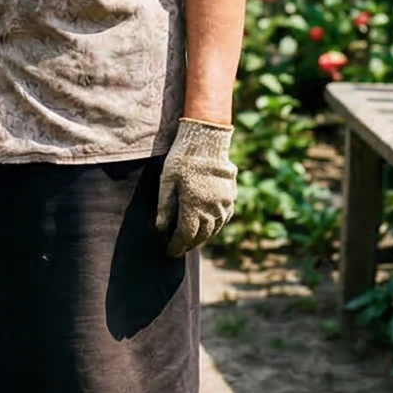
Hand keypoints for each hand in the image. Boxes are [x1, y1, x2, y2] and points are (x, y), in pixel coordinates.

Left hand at [155, 120, 236, 255]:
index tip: (170, 252)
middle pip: (201, 235)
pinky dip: (216, 225)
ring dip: (204, 236)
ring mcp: (224, 203)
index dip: (177, 246)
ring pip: (215, 228)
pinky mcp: (231, 195)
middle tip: (181, 247)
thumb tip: (161, 229)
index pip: (185, 236)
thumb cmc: (182, 159)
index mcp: (193, 207)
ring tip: (194, 239)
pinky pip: (225, 217)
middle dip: (190, 243)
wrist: (207, 140)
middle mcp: (211, 209)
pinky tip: (210, 225)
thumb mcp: (167, 182)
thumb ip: (164, 207)